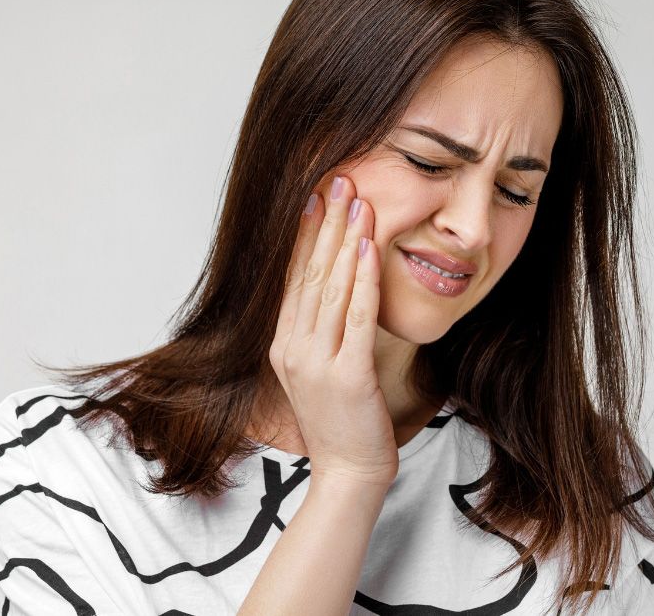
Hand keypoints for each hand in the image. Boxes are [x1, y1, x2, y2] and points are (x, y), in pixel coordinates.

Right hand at [267, 174, 398, 489]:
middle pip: (310, 274)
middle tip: (338, 181)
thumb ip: (314, 330)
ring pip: (332, 289)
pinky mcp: (348, 376)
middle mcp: (293, 348)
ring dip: (346, 241)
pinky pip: (358, 318)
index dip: (304, 234)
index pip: (293, 278)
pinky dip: (364, 280)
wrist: (349, 472)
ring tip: (357, 202)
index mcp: (282, 344)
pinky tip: (371, 249)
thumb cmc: (340, 420)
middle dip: (326, 224)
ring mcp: (318, 362)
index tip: (315, 196)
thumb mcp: (315, 370)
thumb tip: (326, 285)